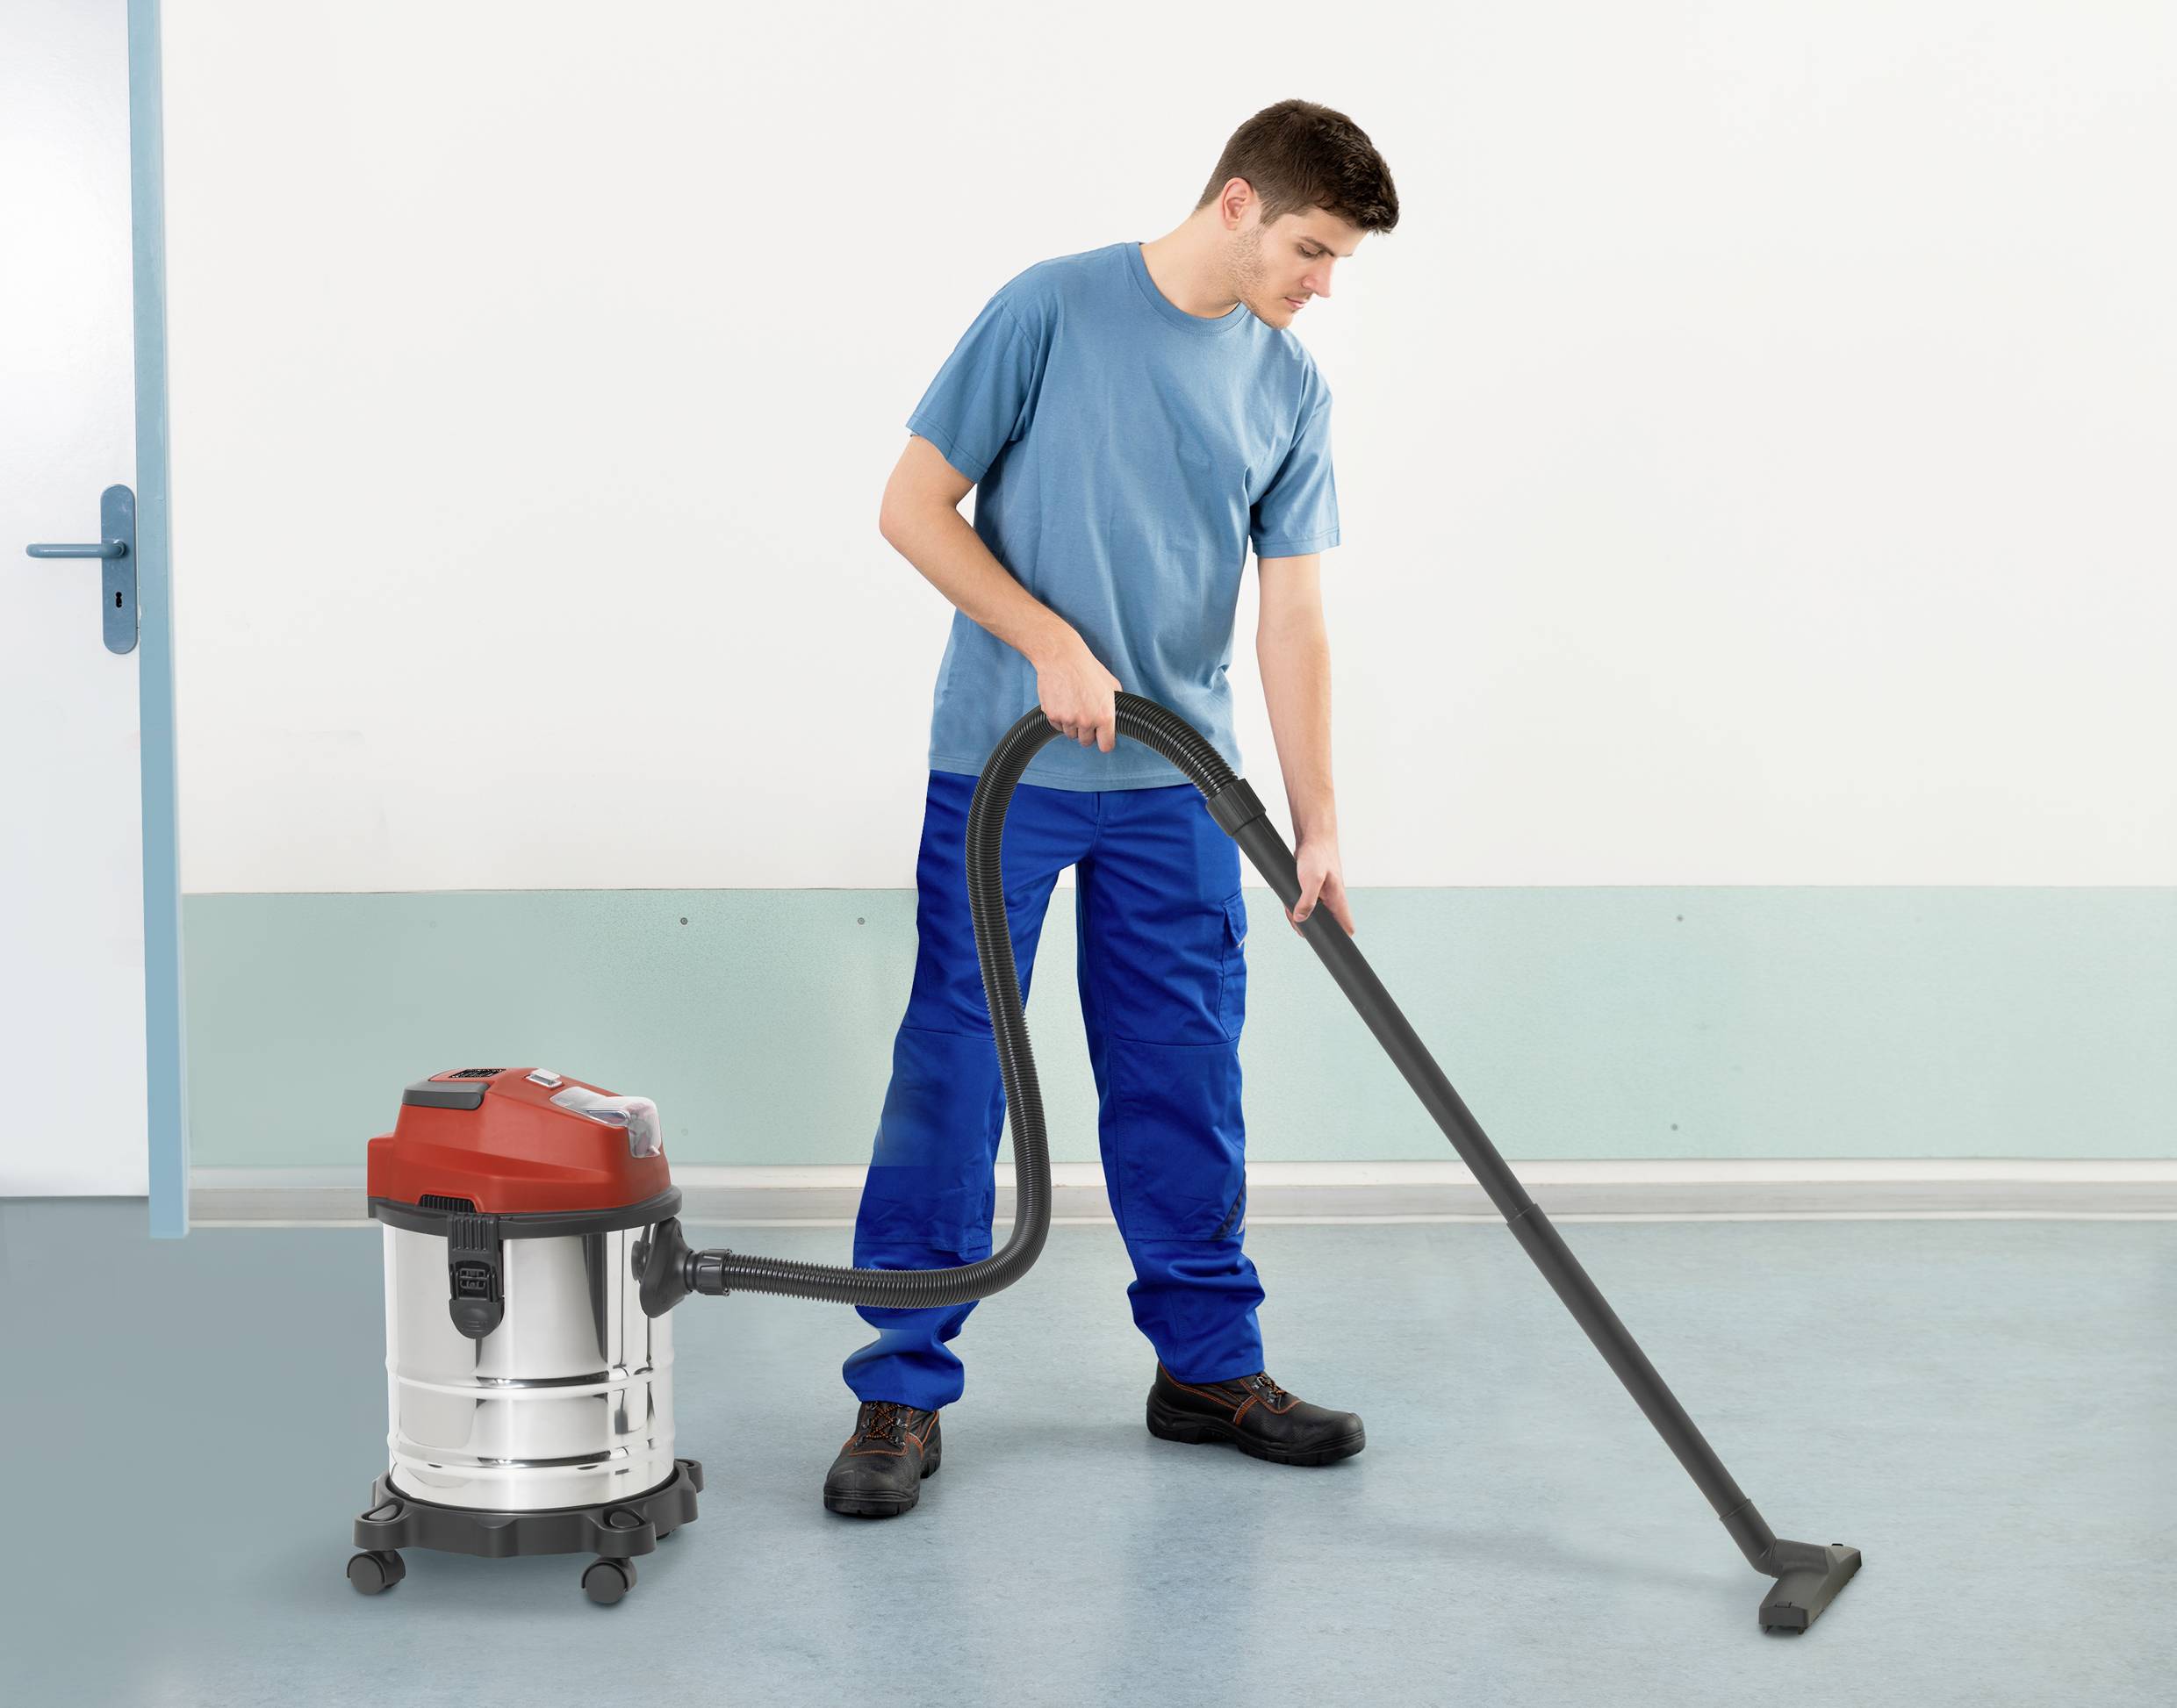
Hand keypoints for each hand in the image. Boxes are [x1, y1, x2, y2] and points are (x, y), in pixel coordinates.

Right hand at [1034, 631, 1120, 751]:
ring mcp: (1068, 719)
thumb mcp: (1111, 684)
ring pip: (1070, 734)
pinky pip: (1056, 726)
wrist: (1062, 658)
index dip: (1104, 742)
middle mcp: (1087, 721)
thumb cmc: (1086, 668)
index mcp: (1105, 716)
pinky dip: (1059, 718)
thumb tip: (1117, 713)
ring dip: (1072, 725)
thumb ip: (1115, 704)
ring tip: (1073, 705)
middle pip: (1086, 742)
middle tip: (1084, 718)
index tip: (1101, 740)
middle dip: (1086, 733)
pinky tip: (1062, 702)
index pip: (1106, 745)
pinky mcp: (1052, 715)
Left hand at [1288, 835, 1356, 936]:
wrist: (1312, 837)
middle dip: (1311, 928)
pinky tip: (1288, 901)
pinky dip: (1294, 905)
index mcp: (1338, 900)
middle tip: (1298, 923)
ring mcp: (1323, 896)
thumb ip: (1307, 901)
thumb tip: (1301, 919)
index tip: (1327, 942)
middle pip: (1327, 925)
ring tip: (1290, 908)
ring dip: (1299, 916)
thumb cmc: (1317, 855)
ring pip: (1313, 915)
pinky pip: (1304, 904)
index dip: (1340, 938)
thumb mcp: (1311, 879)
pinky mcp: (1312, 890)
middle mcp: (1332, 900)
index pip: (1347, 927)